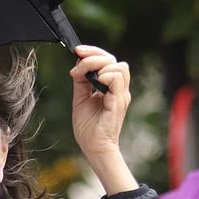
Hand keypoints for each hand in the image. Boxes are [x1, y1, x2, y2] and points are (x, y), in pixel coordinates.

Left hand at [69, 46, 138, 194]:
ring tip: (88, 78)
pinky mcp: (119, 102)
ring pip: (118, 66)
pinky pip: (116, 78)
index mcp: (110, 87)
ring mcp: (120, 95)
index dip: (93, 52)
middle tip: (78, 64)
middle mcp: (118, 89)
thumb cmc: (88, 127)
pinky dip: (105, 76)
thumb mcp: (80, 98)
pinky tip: (95, 84)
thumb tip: (78, 65)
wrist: (93, 147)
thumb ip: (81, 81)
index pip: (107, 60)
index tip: (77, 52)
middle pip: (112, 59)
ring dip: (99, 66)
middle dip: (93, 55)